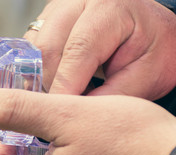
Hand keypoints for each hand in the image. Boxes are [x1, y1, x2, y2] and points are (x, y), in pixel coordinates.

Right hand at [24, 0, 175, 99]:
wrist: (149, 31)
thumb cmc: (151, 50)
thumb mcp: (145, 76)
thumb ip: (112, 96)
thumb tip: (76, 114)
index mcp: (109, 9)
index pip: (78, 50)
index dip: (64, 87)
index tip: (59, 116)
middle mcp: (78, 3)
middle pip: (47, 48)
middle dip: (48, 85)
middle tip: (57, 111)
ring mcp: (59, 9)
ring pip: (34, 49)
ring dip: (40, 78)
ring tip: (58, 97)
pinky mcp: (48, 20)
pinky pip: (31, 48)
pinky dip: (37, 70)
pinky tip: (54, 82)